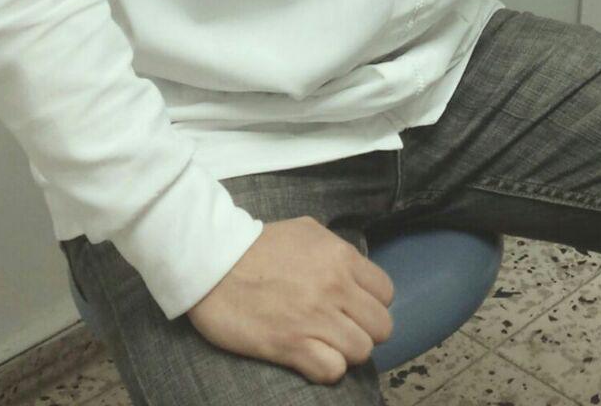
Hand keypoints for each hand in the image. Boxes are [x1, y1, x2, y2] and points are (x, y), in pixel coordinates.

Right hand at [187, 216, 394, 384]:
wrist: (214, 263)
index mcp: (341, 257)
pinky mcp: (290, 345)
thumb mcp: (306, 231)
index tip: (355, 308)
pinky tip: (312, 358)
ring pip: (362, 350)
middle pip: (381, 327)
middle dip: (366, 331)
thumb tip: (351, 266)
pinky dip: (327, 369)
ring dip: (347, 352)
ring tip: (327, 345)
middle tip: (344, 330)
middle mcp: (335, 288)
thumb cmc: (259, 246)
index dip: (373, 304)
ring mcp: (314, 318)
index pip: (386, 293)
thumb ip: (335, 248)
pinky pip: (332, 370)